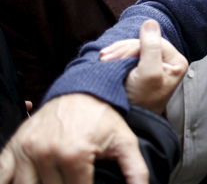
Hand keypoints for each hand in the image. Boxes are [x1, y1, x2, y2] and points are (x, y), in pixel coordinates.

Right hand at [0, 93, 147, 183]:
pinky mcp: (13, 149)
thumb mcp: (125, 141)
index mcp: (74, 155)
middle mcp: (46, 154)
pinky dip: (10, 183)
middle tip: (72, 182)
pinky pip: (1, 176)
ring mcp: (26, 152)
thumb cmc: (103, 117)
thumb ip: (136, 170)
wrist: (80, 89)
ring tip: (56, 181)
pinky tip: (27, 182)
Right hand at [100, 20, 186, 113]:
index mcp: (176, 63)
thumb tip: (150, 23)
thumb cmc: (139, 102)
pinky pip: (128, 54)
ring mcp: (154, 65)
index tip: (116, 58)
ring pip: (134, 47)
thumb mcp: (148, 74)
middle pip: (144, 43)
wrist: (125, 121)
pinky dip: (116, 56)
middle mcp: (168, 62)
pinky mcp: (141, 68)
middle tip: (106, 59)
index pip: (155, 42)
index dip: (134, 47)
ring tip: (104, 61)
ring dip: (117, 53)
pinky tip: (106, 60)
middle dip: (123, 50)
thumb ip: (152, 48)